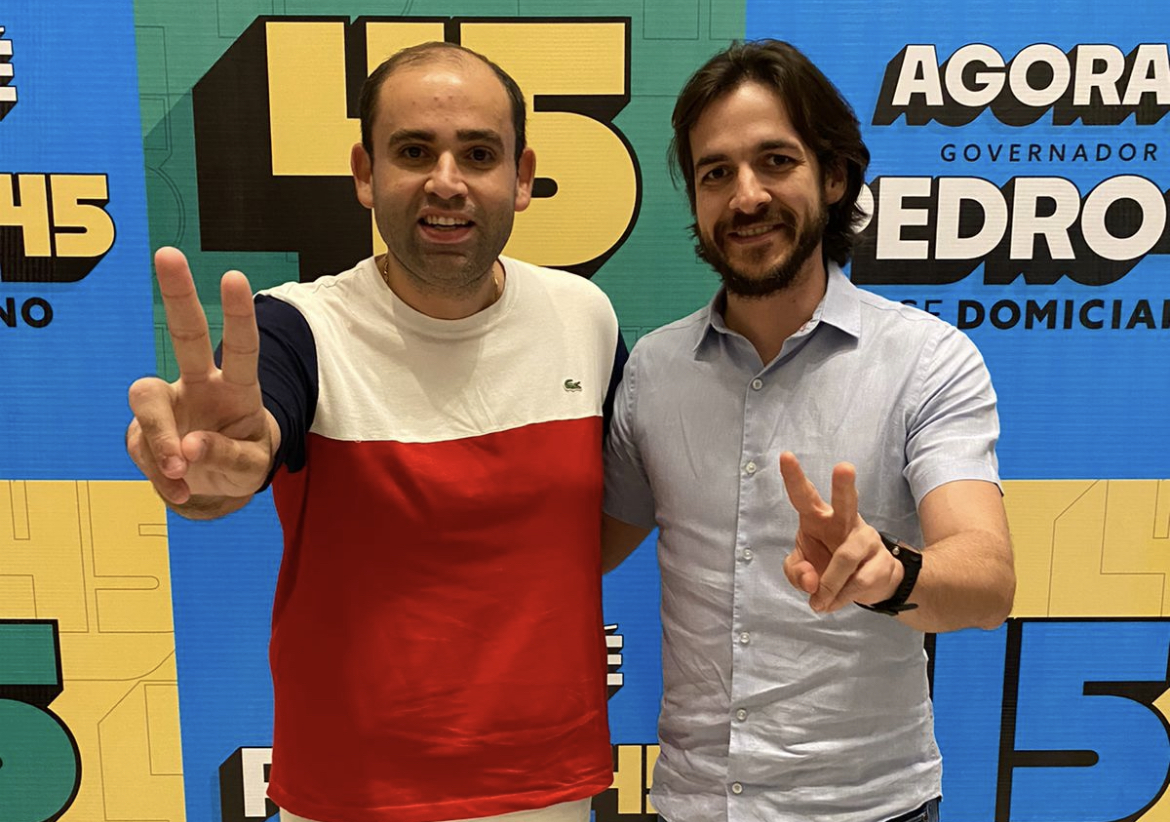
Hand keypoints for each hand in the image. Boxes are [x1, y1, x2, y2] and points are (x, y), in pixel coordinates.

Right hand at [126, 247, 275, 508]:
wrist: (214, 485)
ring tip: (180, 470)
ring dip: (158, 436)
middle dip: (178, 293)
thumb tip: (187, 449)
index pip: (242, 346)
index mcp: (239, 388)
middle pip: (186, 333)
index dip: (237, 313)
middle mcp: (201, 384)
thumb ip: (226, 456)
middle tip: (168, 254)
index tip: (234, 277)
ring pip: (146, 396)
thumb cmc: (241, 462)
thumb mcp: (249, 467)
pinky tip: (180, 486)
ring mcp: (168, 405)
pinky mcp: (142, 431)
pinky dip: (160, 474)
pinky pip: (141, 447)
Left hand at [778, 451, 901, 612]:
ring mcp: (866, 539)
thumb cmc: (829, 564)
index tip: (785, 456)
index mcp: (818, 517)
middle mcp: (844, 521)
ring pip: (845, 558)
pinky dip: (840, 598)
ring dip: (829, 584)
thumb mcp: (803, 569)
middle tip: (843, 467)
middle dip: (843, 485)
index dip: (794, 477)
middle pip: (846, 501)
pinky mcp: (882, 561)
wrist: (872, 584)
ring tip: (820, 601)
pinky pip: (857, 583)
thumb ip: (797, 572)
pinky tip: (837, 599)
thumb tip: (811, 581)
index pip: (804, 495)